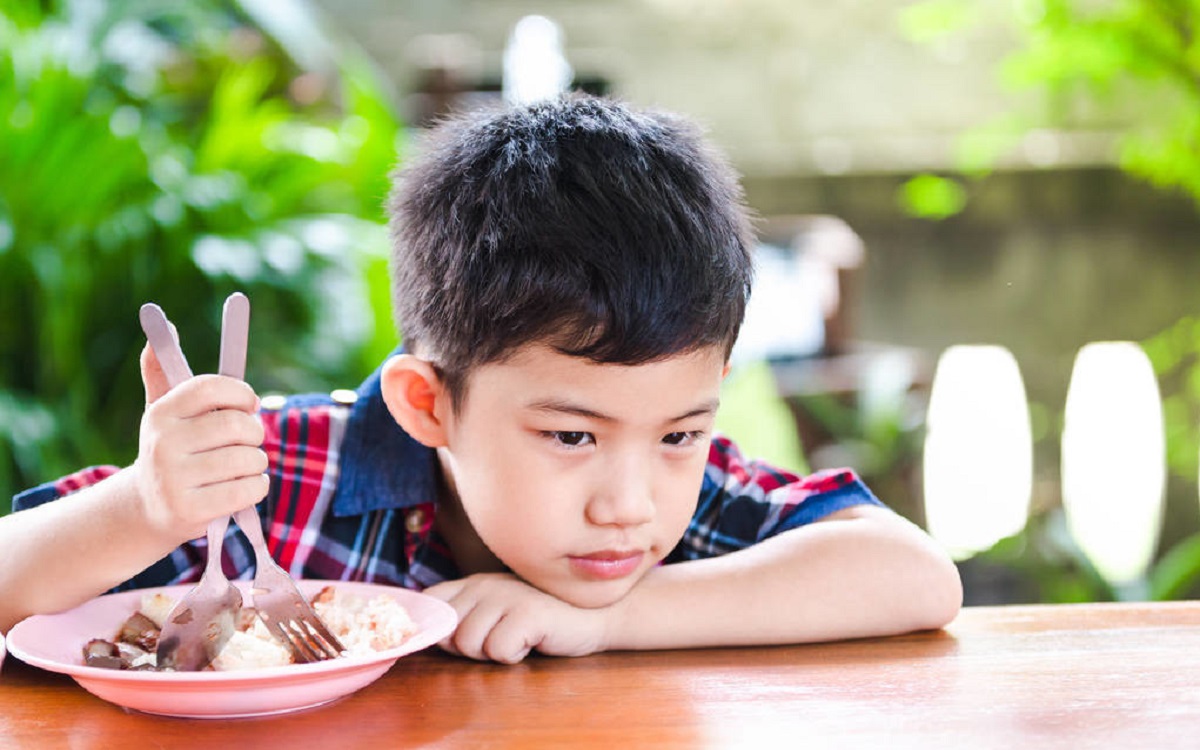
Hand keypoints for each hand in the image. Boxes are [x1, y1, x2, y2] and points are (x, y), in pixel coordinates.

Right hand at [131, 343, 267, 541]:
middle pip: (236, 425)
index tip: (249, 403)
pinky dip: (257, 487)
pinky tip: (244, 487)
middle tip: (250, 438)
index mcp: (161, 412)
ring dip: (257, 462)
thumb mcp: (163, 412)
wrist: (149, 509)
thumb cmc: (172, 450)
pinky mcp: (189, 510)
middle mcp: (163, 443)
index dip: (241, 393)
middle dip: (254, 431)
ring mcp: (174, 479)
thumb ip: (164, 371)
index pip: (212, 387)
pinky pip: (248, 489)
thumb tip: (165, 322)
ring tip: (243, 466)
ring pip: (248, 458)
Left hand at [425, 573, 613, 663]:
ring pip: (470, 643)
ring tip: (518, 638)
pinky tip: (532, 641)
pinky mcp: (527, 612)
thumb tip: (433, 635)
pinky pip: (499, 650)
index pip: (430, 600)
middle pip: (448, 632)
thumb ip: (466, 618)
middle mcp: (485, 584)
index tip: (453, 638)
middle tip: (501, 638)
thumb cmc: (543, 619)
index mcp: (474, 582)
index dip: (433, 625)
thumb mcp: (499, 612)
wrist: (595, 615)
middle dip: (470, 648)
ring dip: (493, 652)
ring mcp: (506, 595)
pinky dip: (514, 655)